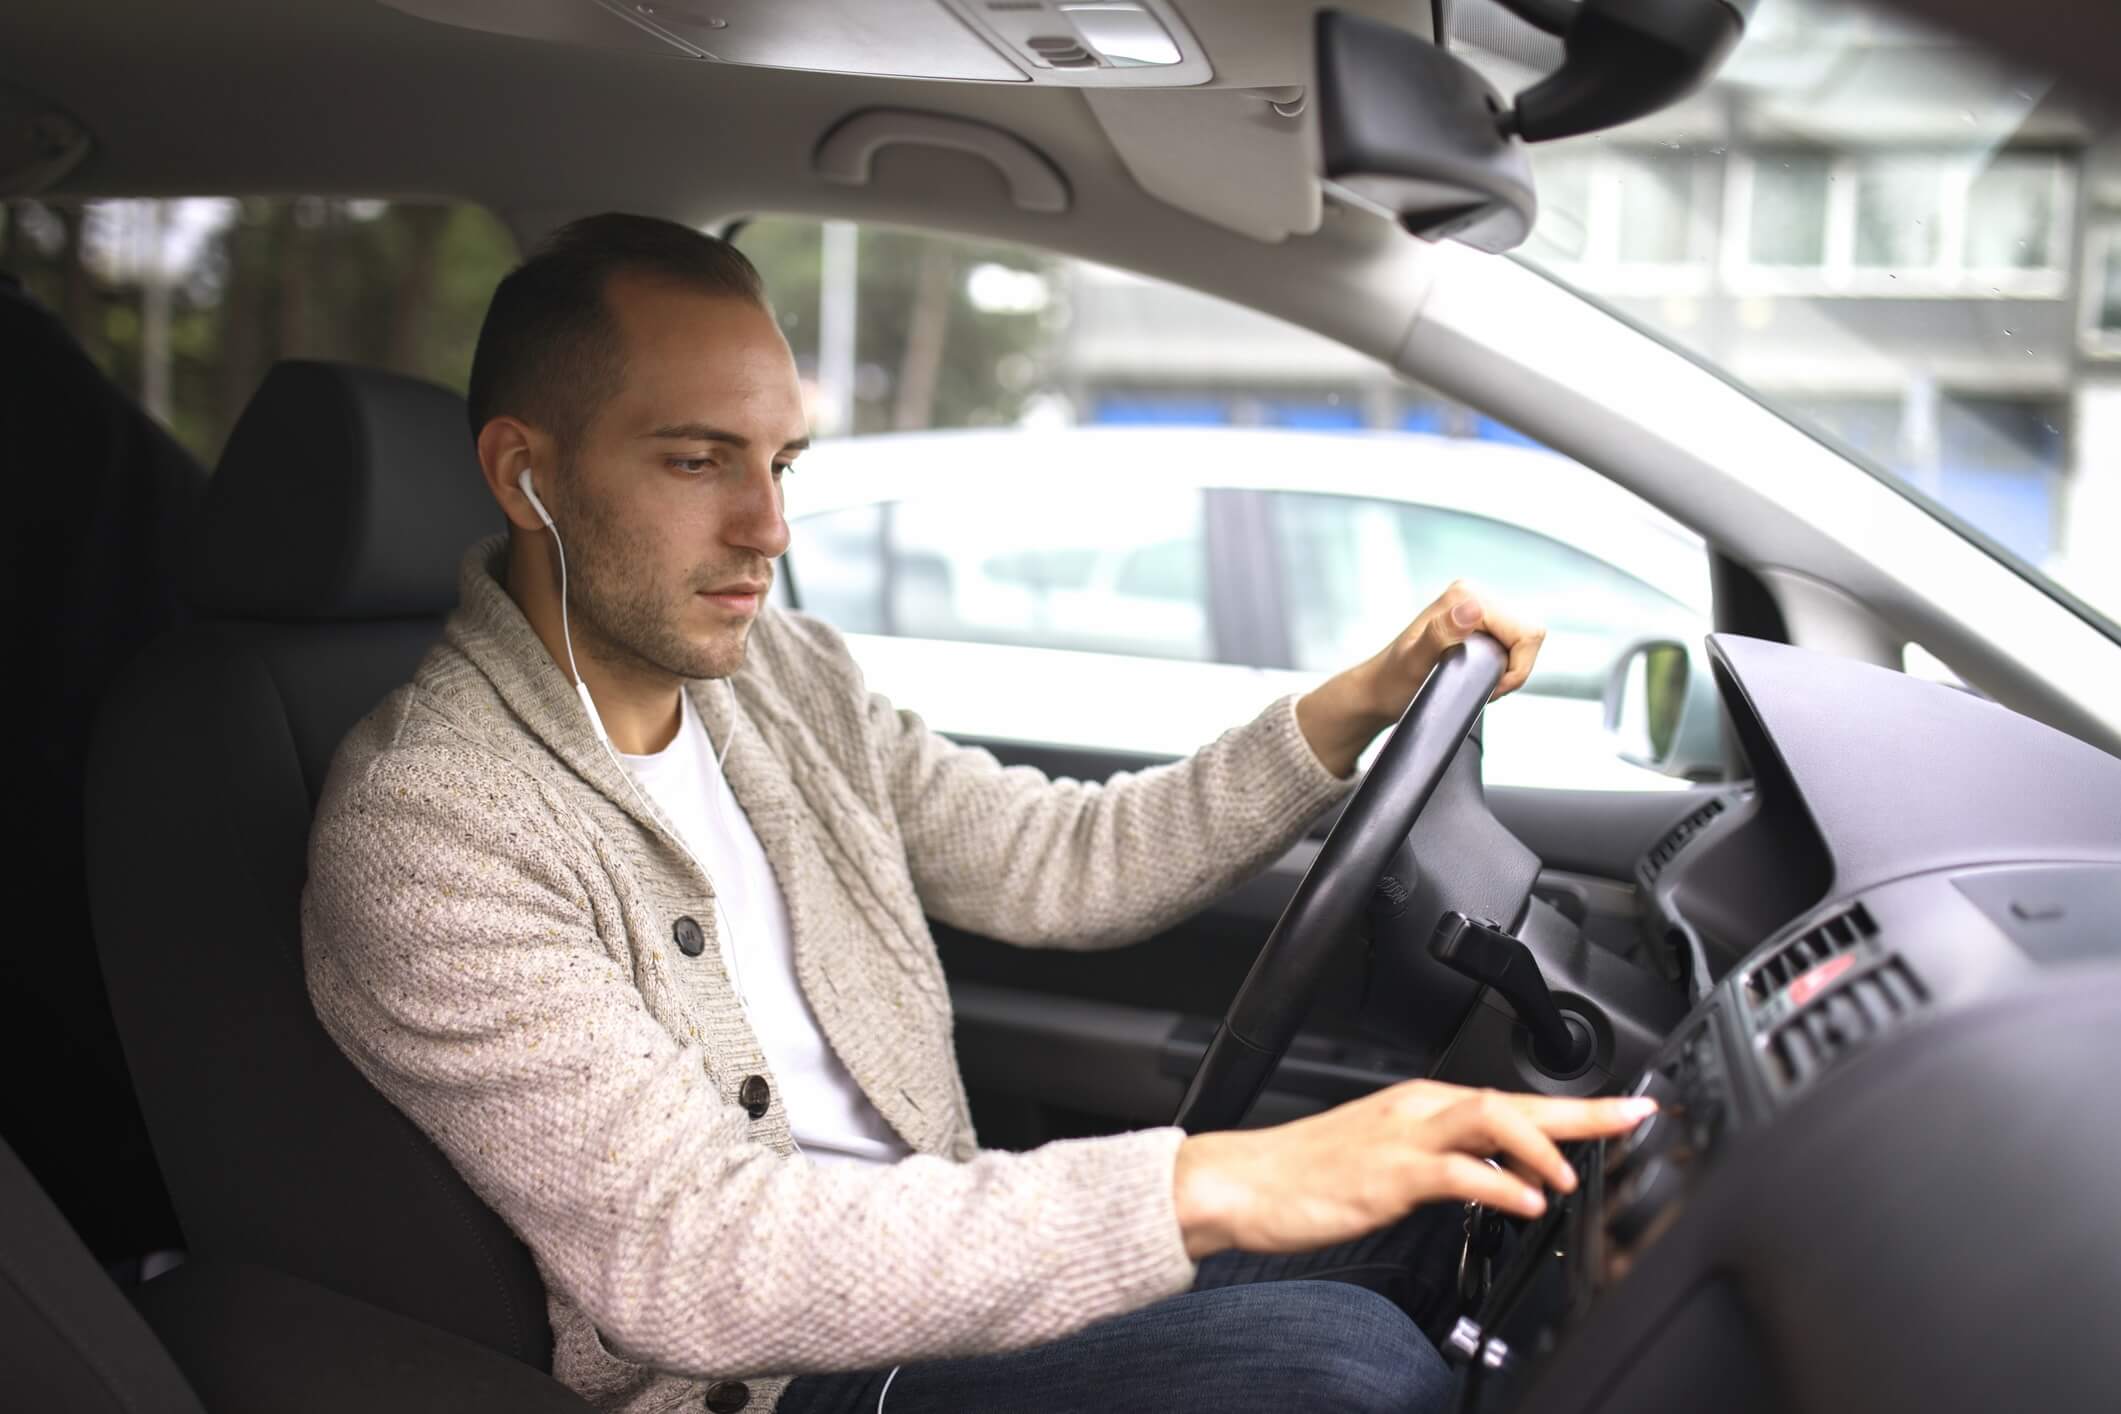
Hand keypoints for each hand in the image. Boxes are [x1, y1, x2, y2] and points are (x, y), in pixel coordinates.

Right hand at [1171, 1080, 1654, 1259]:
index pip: (1513, 1100)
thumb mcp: (1390, 1165)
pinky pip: (1453, 1173)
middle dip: (1582, 1112)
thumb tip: (1504, 1183)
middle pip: (1514, 1099)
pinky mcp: (1385, 1173)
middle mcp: (1419, 1110)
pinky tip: (1523, 1202)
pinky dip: (1497, 1185)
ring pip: (1488, 1119)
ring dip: (1542, 1144)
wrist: (1243, 1180)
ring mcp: (1402, 1138)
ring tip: (1572, 1176)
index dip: (1576, 1109)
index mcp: (1423, 1105)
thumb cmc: (1307, 1174)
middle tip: (1635, 1118)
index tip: (1625, 1113)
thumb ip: (1449, 1166)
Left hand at [1296, 580, 1547, 777]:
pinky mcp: (1479, 623)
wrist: (1380, 690)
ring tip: (1476, 682)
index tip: (1487, 687)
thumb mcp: (1415, 662)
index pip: (1526, 632)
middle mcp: (1474, 594)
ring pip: (1524, 640)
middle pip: (1529, 634)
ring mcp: (1478, 607)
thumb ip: (1441, 634)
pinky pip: (1513, 644)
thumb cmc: (1394, 680)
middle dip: (1513, 668)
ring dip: (1508, 668)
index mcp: (1466, 595)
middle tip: (1481, 686)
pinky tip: (1477, 675)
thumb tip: (1472, 609)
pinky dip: (1503, 666)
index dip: (1516, 669)